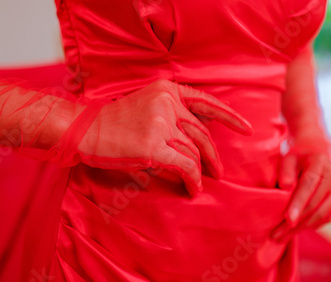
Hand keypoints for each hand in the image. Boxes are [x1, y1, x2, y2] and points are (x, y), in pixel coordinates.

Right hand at [78, 79, 251, 195]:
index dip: (229, 117)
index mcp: (167, 90)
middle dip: (213, 154)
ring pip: (194, 152)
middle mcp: (167, 103)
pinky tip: (193, 188)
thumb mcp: (145, 105)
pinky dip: (193, 179)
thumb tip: (196, 138)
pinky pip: (185, 166)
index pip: (206, 103)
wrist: (85, 129)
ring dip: (202, 170)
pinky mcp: (154, 146)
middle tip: (220, 170)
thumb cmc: (113, 121)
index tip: (246, 128)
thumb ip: (172, 114)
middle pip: (202, 134)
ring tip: (203, 182)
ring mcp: (161, 123)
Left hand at [271, 151, 330, 241]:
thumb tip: (285, 187)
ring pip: (322, 214)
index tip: (288, 219)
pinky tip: (297, 230)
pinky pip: (328, 217)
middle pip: (315, 204)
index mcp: (319, 164)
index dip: (299, 204)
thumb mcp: (288, 158)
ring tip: (283, 237)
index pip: (309, 186)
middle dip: (296, 222)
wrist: (317, 153)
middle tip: (277, 234)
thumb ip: (285, 171)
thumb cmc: (298, 157)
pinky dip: (312, 226)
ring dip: (303, 228)